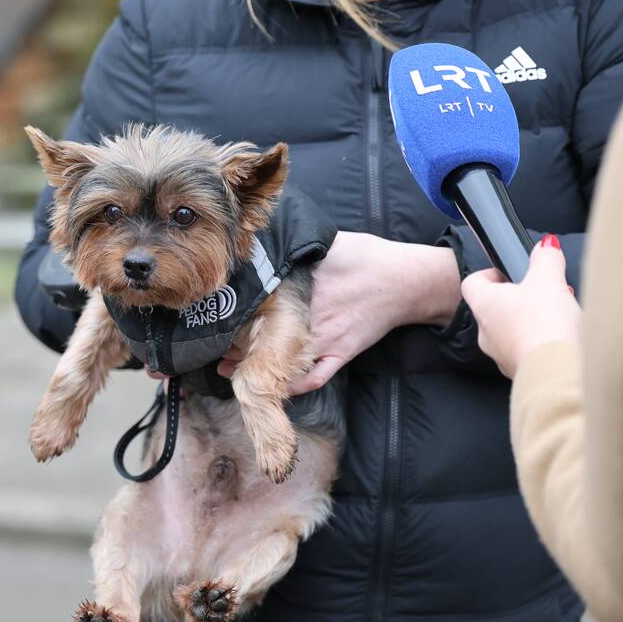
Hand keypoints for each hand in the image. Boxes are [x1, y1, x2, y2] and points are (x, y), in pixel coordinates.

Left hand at [218, 232, 461, 393]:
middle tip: (216, 351)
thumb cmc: (367, 257)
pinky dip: (297, 386)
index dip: (233, 320)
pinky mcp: (344, 353)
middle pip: (263, 339)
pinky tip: (278, 387)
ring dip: (258, 369)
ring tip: (232, 370)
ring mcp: (327, 340)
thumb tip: (268, 234)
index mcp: (301, 290)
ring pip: (284, 362)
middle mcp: (309, 318)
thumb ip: (297, 244)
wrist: (406, 280)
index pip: (257, 309)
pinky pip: (316, 377)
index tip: (216, 322)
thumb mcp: (328, 243)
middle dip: (236, 348)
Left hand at [461, 235, 580, 378]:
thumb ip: (546, 258)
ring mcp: (500, 355)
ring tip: (556, 315)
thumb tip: (546, 246)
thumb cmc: (544, 325)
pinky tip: (559, 338)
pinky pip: (524, 351)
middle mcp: (485, 332)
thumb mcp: (549, 280)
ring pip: (509, 331)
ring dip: (528, 321)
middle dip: (517, 298)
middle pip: (493, 308)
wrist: (556, 371)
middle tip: (540, 292)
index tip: (507, 273)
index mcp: (485, 305)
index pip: (472, 283)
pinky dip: (538, 342)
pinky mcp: (518, 371)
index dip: (488, 274)